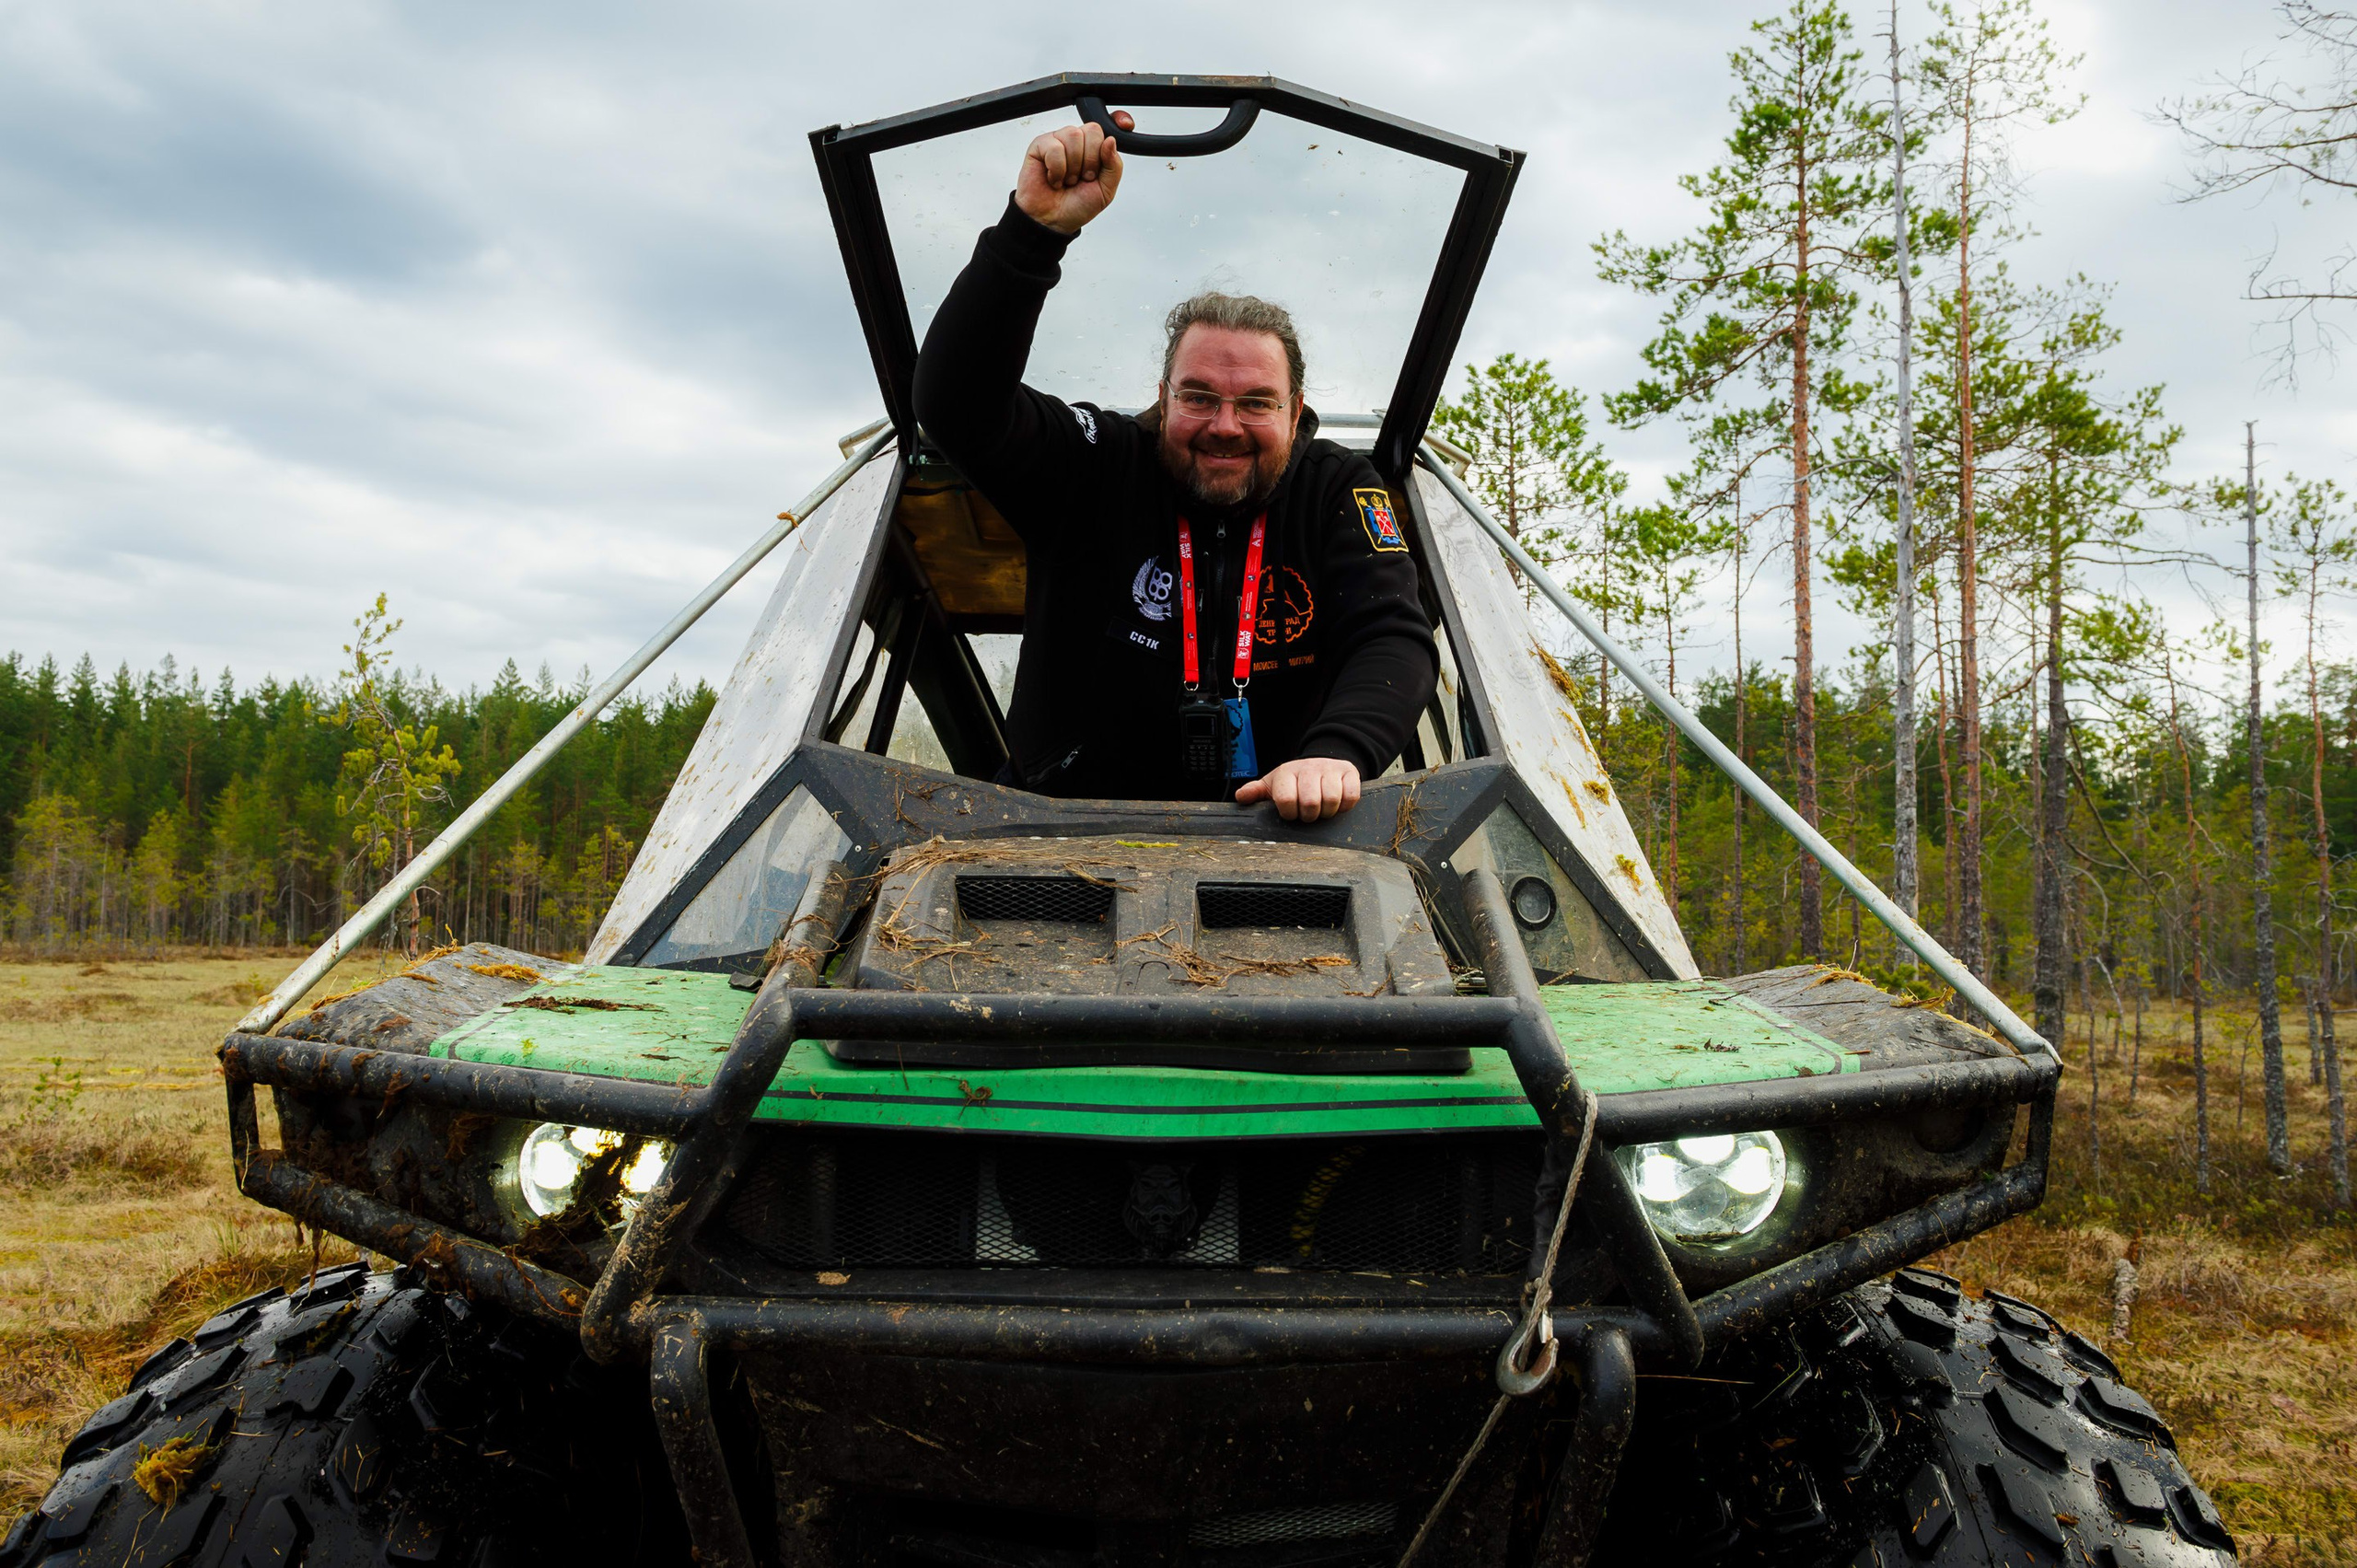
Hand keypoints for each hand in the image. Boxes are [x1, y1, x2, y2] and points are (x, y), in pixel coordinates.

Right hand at [1015, 112, 1130, 235]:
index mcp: (1095, 149)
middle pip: (1092, 130)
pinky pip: (1054, 146)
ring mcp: (1057, 141)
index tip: (1125, 125)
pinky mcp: (1040, 145)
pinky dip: (1057, 169)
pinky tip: (1054, 178)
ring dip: (1073, 166)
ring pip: (1073, 135)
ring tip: (1068, 180)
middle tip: (1083, 177)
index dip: (1117, 120)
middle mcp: (1077, 141)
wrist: (1053, 221)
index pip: (1107, 125)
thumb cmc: (1077, 206)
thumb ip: (1114, 166)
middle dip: (1091, 160)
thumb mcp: (1106, 190)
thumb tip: (1110, 141)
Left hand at [1235, 757, 1362, 822]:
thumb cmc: (1295, 781)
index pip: (1286, 799)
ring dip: (1327, 812)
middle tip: (1308, 813)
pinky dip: (1345, 806)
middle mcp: (1309, 768)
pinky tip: (1337, 804)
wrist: (1321, 763)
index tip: (1291, 812)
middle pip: (1311, 802)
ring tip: (1322, 809)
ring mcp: (1331, 769)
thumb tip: (1241, 797)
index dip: (1290, 813)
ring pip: (1331, 799)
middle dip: (1309, 815)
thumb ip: (1256, 792)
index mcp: (1287, 772)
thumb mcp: (1273, 785)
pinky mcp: (1349, 772)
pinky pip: (1351, 796)